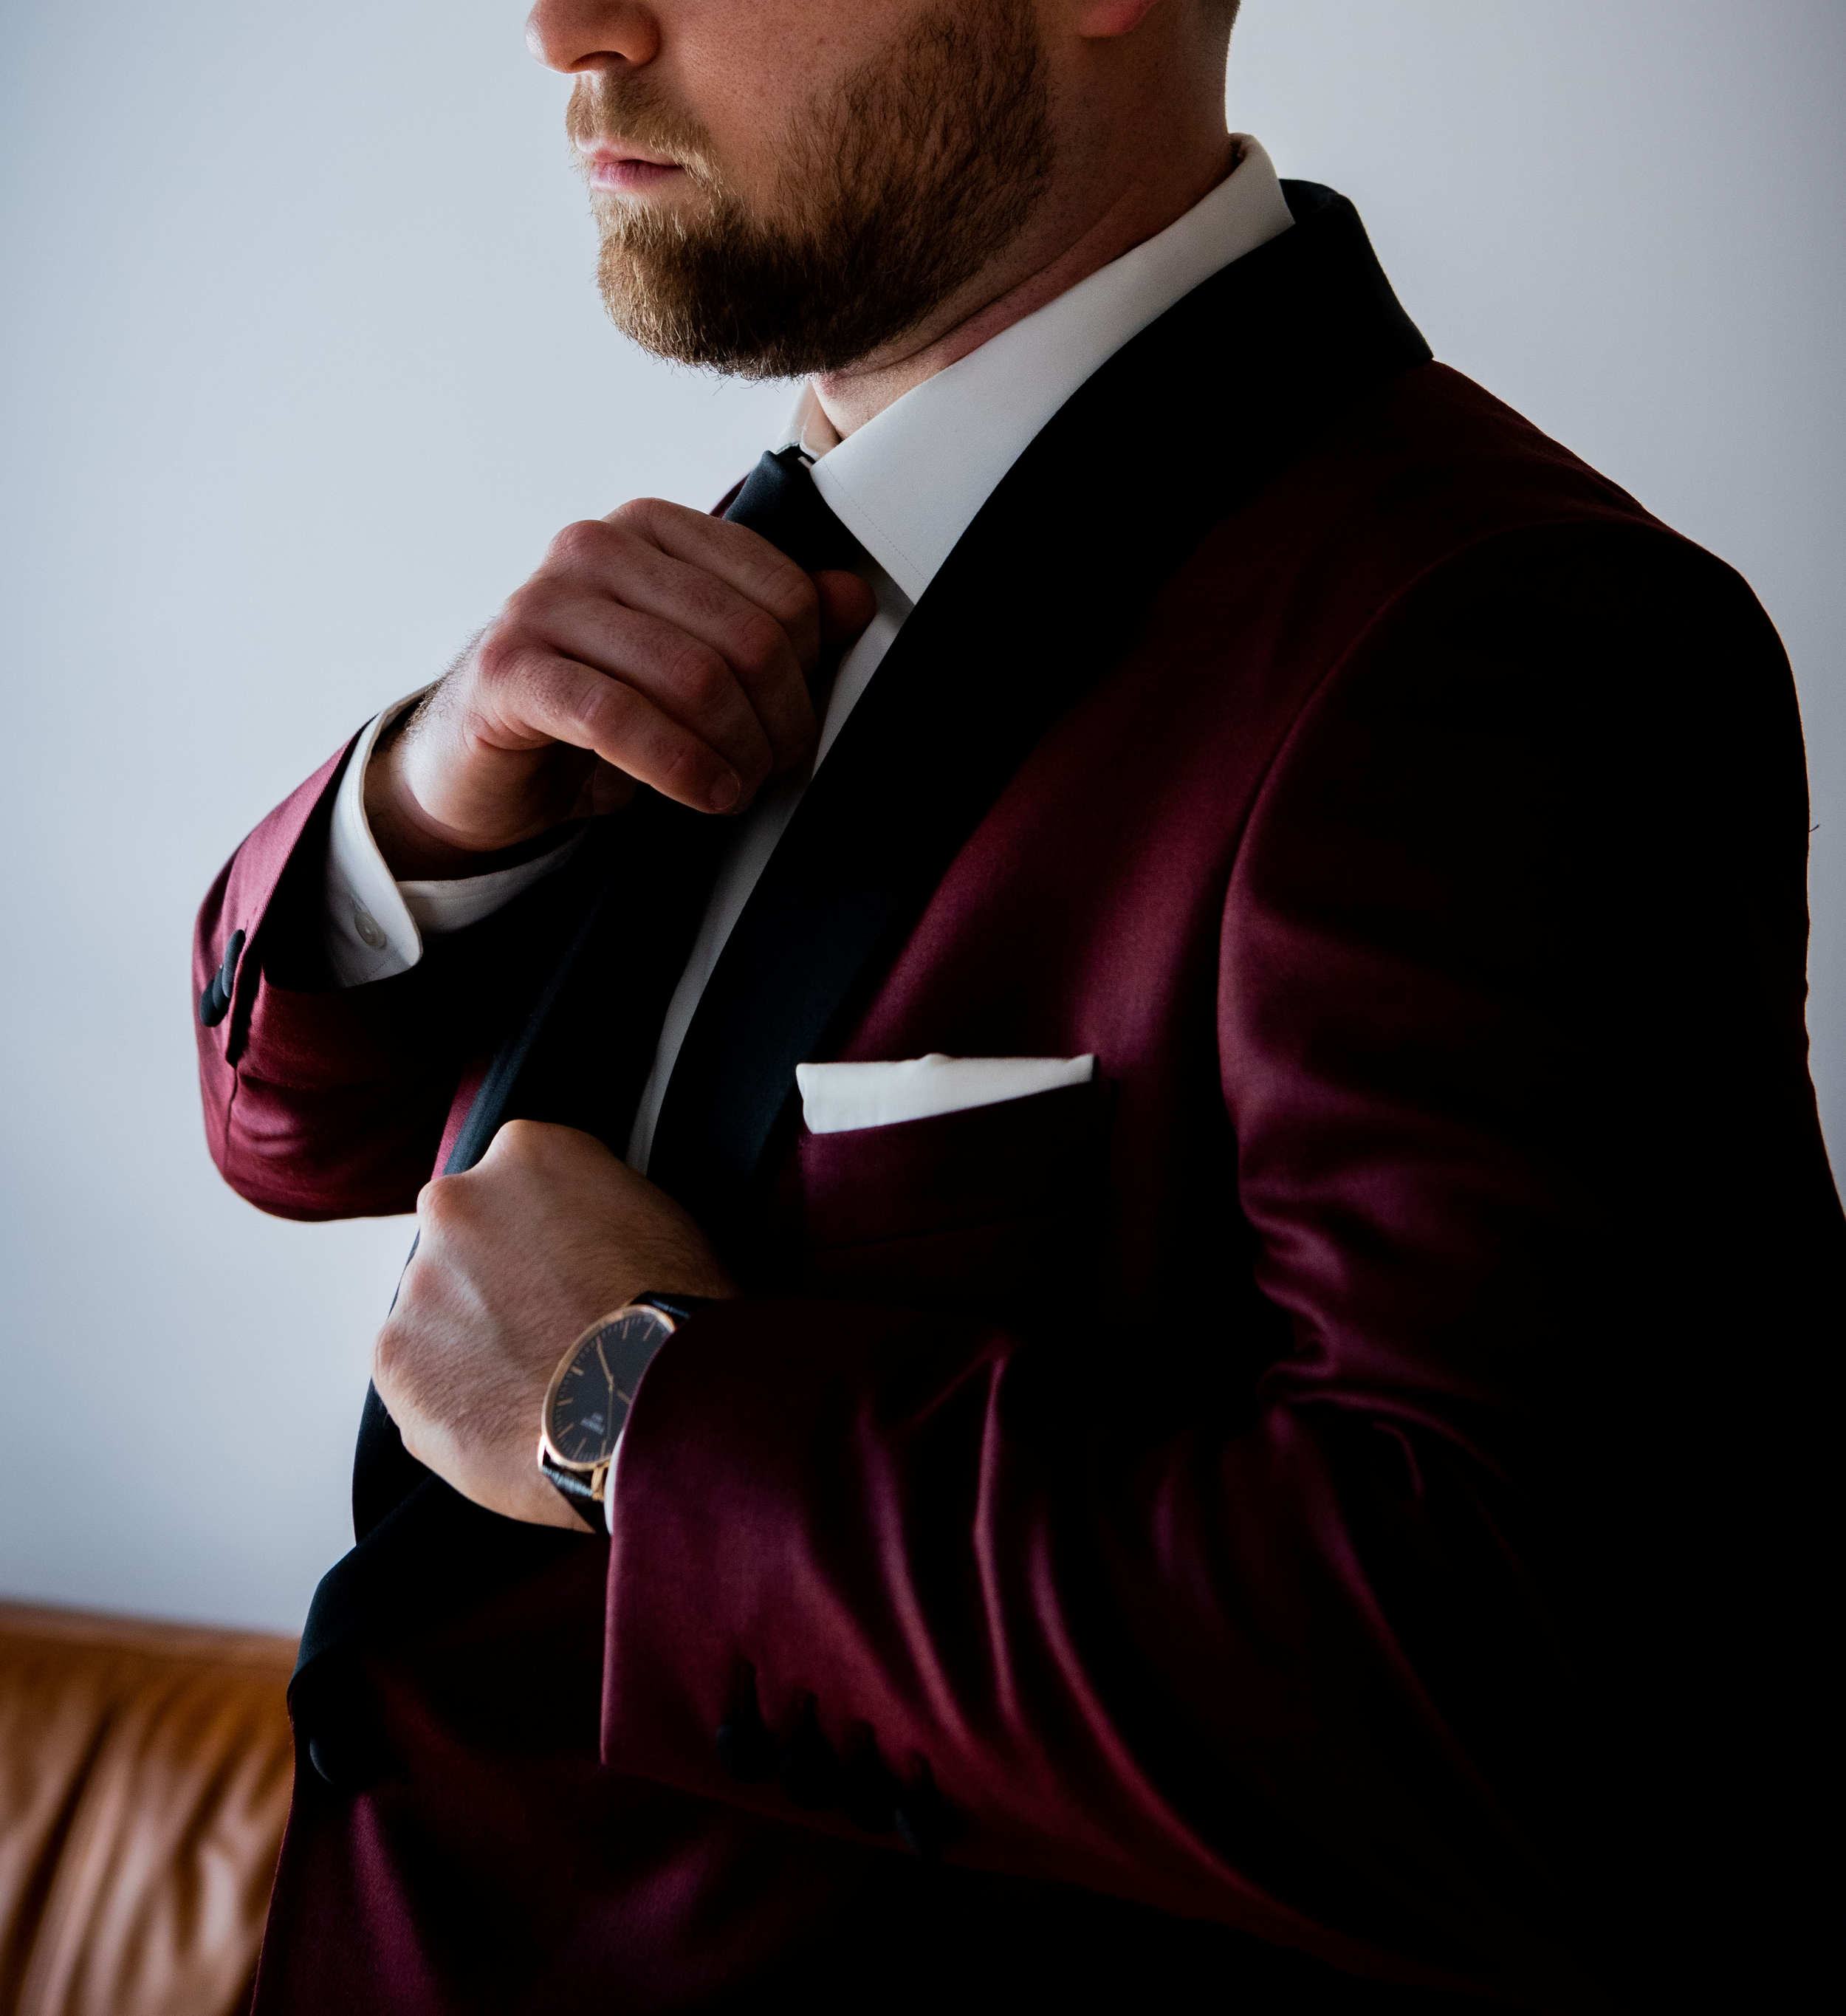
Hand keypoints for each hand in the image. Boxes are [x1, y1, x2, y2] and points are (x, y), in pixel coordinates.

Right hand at [365, 499, 876, 876]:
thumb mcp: (694, 663)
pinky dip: (679, 766)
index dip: (809, 671)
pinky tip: (702, 792)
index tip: (793, 720)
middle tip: (769, 768)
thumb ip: (772, 624)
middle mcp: (595, 548)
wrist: (484, 767)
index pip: (780, 590)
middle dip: (778, 721)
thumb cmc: (591, 708)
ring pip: (693, 677)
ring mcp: (543, 603)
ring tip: (735, 786)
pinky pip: (621, 718)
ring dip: (735, 752)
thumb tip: (851, 598)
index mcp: (651, 529)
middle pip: (746, 637)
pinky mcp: (510, 671)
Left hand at [372, 1120, 735, 1529]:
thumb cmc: (670, 1316)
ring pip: (435, 1312)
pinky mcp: (395, 1359)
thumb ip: (589, 1203)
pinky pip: (416, 1378)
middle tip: (548, 1328)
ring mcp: (419, 1282)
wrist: (650, 1405)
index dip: (541, 1231)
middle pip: (462, 1240)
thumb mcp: (654, 1214)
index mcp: (526, 1153)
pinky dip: (452, 1400)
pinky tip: (509, 1416)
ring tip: (536, 1384)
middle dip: (493, 1281)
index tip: (560, 1268)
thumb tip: (573, 1231)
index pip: (516, 1180)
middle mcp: (457, 1203)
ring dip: (470, 1342)